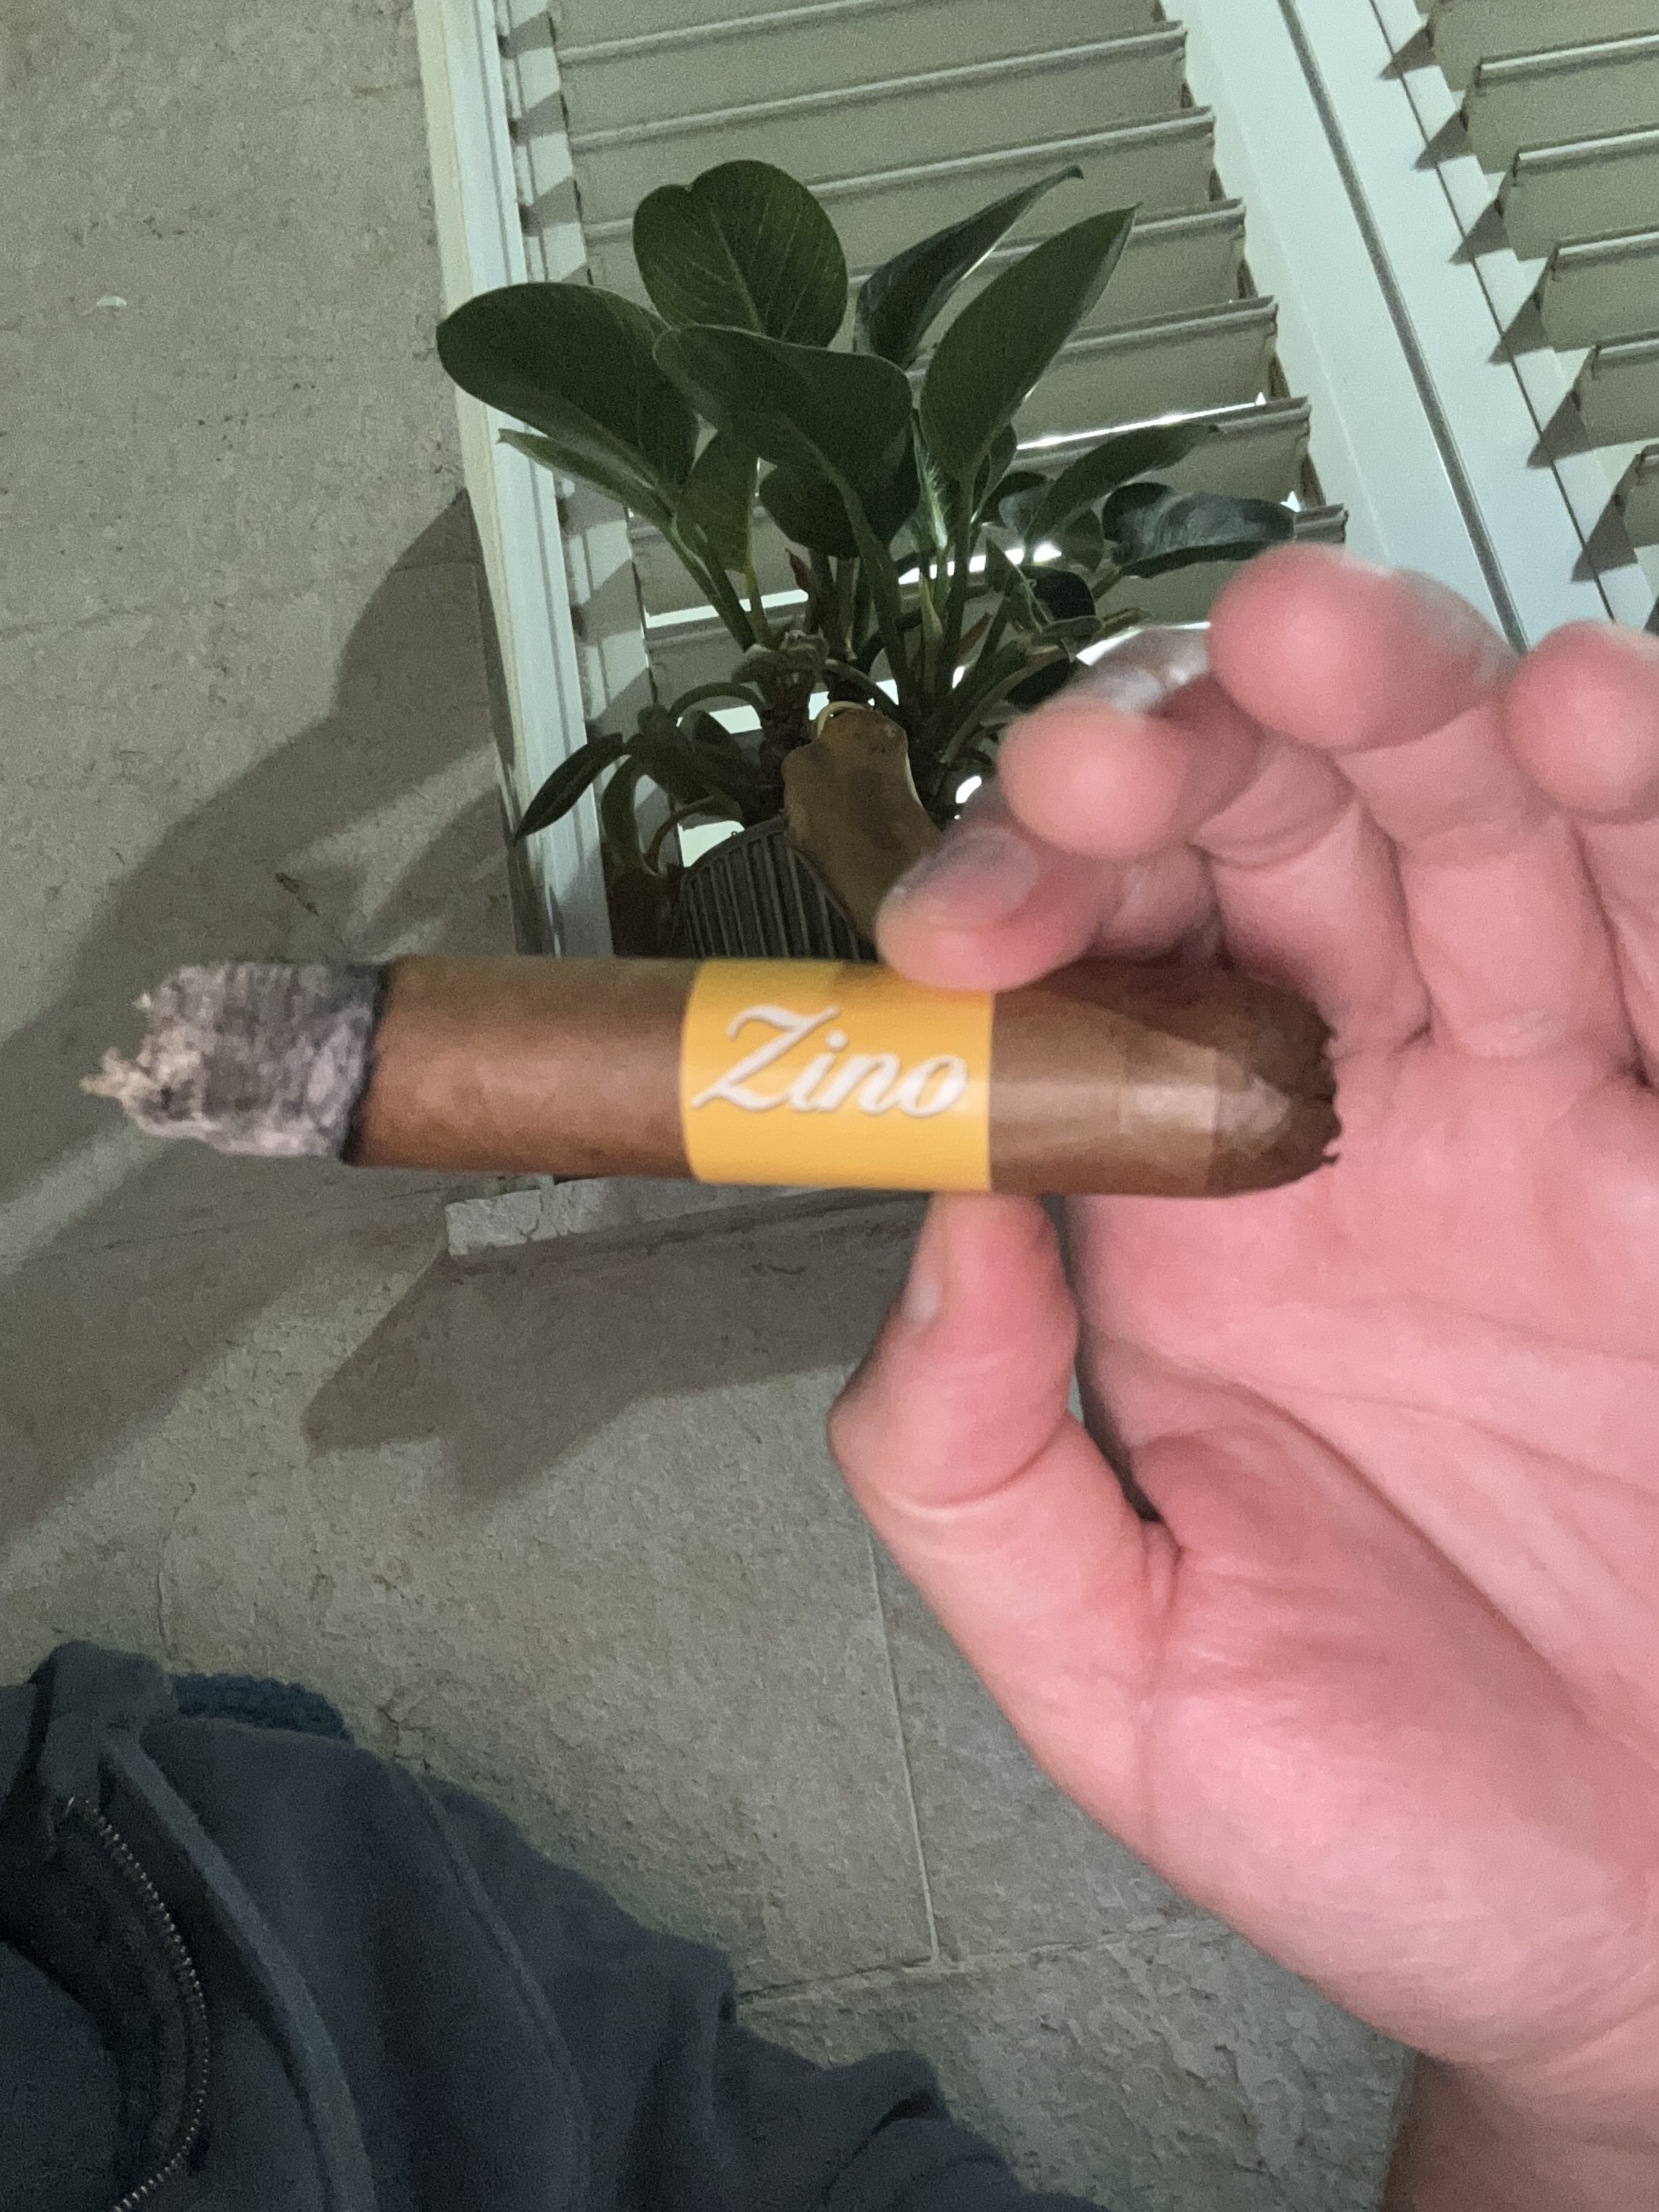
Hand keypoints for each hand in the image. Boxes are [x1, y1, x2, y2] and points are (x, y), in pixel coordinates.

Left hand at [829, 549, 1658, 2190]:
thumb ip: (974, 1467)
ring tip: (1331, 646)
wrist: (1642, 1936)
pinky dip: (1641, 810)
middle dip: (1190, 759)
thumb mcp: (1121, 1682)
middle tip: (1119, 740)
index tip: (962, 923)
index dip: (1014, 920)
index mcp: (1191, 1240)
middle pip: (1273, 858)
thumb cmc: (1399, 1823)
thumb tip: (925, 1225)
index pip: (1084, 996)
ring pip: (1479, 843)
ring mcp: (1552, 1123)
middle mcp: (1363, 1139)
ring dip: (1404, 719)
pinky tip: (1585, 715)